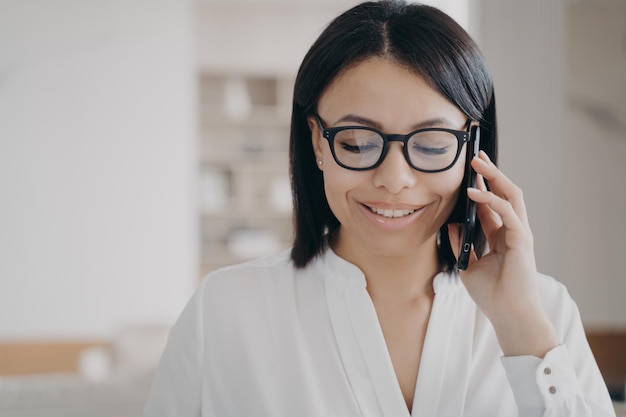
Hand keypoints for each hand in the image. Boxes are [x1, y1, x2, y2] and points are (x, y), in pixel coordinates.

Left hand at [448, 151, 557, 356]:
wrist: (508, 315)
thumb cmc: (491, 295)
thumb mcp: (467, 265)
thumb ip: (460, 243)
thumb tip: (451, 224)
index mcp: (500, 237)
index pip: (491, 204)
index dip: (480, 186)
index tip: (468, 172)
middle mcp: (511, 231)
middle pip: (504, 193)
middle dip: (490, 173)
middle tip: (475, 157)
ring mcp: (519, 233)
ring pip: (511, 196)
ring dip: (494, 177)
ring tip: (477, 163)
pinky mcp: (522, 239)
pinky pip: (507, 212)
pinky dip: (491, 200)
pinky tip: (474, 193)